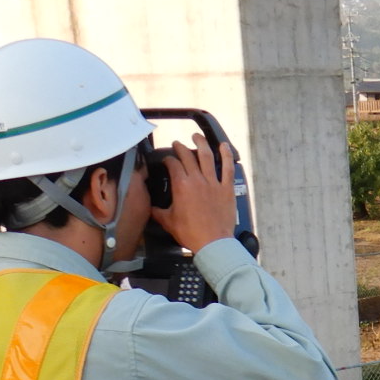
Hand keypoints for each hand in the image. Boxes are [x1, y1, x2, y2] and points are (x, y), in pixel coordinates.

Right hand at [151, 136, 239, 254]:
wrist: (213, 242)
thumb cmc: (191, 233)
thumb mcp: (168, 222)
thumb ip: (158, 212)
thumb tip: (151, 208)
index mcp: (181, 185)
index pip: (173, 164)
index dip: (168, 159)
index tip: (167, 160)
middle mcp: (197, 179)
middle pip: (188, 156)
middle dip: (181, 147)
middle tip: (178, 144)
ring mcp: (213, 183)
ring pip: (207, 156)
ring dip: (201, 143)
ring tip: (197, 136)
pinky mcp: (227, 188)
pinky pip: (227, 168)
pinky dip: (226, 155)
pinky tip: (224, 146)